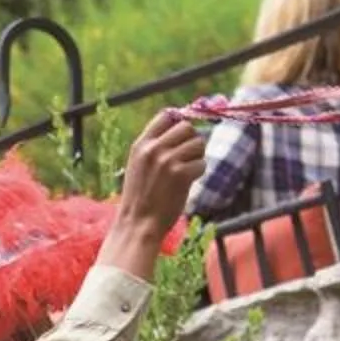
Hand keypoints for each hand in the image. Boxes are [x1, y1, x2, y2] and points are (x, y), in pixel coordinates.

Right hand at [98, 109, 205, 283]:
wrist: (137, 224)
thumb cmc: (140, 199)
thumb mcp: (138, 167)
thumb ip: (155, 148)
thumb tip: (185, 129)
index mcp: (140, 145)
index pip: (166, 116)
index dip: (179, 123)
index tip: (182, 136)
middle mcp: (153, 148)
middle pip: (187, 127)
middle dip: (192, 141)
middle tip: (187, 158)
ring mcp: (167, 160)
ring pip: (199, 143)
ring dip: (198, 157)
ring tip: (186, 172)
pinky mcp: (181, 174)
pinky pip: (202, 163)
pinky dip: (199, 173)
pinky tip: (187, 184)